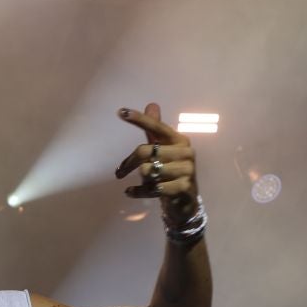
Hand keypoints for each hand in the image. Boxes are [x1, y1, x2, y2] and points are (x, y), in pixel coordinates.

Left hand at [113, 102, 198, 222]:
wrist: (185, 202)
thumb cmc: (170, 173)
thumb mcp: (162, 150)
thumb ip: (155, 130)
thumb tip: (151, 104)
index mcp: (179, 140)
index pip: (156, 126)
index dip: (139, 119)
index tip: (121, 112)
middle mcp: (185, 152)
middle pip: (145, 151)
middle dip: (129, 163)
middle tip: (119, 172)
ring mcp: (187, 169)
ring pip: (148, 171)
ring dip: (141, 180)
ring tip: (145, 183)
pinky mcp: (184, 186)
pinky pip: (152, 188)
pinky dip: (138, 191)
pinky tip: (130, 192)